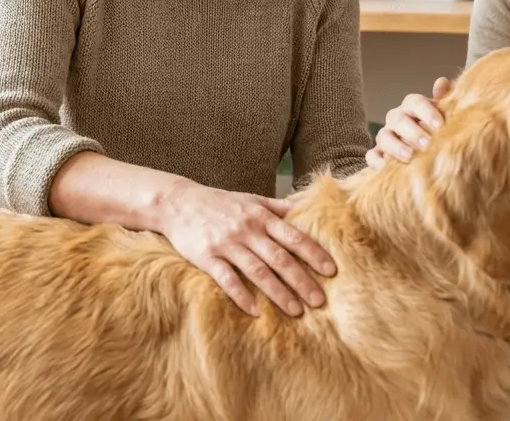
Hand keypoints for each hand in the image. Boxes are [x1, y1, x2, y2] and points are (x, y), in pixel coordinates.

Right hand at [158, 180, 335, 317]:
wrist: (177, 203)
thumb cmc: (219, 203)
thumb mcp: (251, 199)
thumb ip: (277, 208)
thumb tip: (306, 209)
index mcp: (260, 216)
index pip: (293, 236)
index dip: (313, 253)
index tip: (331, 271)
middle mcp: (247, 229)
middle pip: (279, 258)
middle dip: (301, 280)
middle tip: (319, 300)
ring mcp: (226, 244)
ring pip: (257, 271)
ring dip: (278, 293)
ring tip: (295, 311)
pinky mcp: (206, 257)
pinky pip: (226, 279)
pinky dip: (241, 295)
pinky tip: (255, 311)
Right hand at [365, 76, 451, 168]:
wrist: (426, 153)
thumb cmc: (436, 131)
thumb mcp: (443, 115)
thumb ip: (445, 99)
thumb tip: (441, 82)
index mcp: (412, 107)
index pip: (415, 102)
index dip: (426, 111)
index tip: (440, 125)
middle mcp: (396, 119)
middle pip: (398, 119)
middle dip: (412, 131)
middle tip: (427, 144)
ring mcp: (385, 137)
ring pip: (384, 136)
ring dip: (396, 146)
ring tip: (409, 156)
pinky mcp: (377, 154)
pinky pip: (371, 156)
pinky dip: (377, 161)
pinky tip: (387, 167)